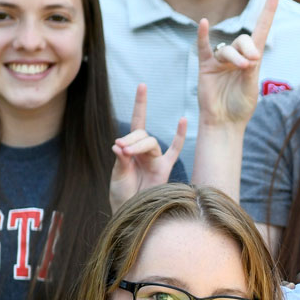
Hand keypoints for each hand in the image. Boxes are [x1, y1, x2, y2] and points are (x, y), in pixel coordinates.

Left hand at [110, 84, 186, 209]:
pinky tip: (182, 121)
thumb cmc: (122, 197)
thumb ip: (121, 162)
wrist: (131, 214)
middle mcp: (145, 151)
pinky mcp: (165, 169)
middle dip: (131, 139)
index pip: (137, 123)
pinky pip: (176, 151)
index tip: (143, 85)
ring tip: (128, 153)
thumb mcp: (117, 177)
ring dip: (140, 144)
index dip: (140, 105)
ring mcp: (156, 159)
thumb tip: (120, 145)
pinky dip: (180, 137)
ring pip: (152, 142)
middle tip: (121, 149)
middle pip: (142, 134)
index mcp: (131, 150)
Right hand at [197, 0, 278, 126]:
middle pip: (244, 39)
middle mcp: (237, 56)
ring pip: (228, 49)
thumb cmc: (240, 106)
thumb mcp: (251, 87)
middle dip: (248, 48)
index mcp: (253, 59)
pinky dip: (203, 36)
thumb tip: (249, 55)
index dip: (268, 11)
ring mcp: (221, 61)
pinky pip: (204, 47)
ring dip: (235, 57)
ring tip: (242, 68)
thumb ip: (250, 70)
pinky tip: (204, 24)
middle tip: (252, 62)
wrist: (224, 122)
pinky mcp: (206, 66)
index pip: (261, 29)